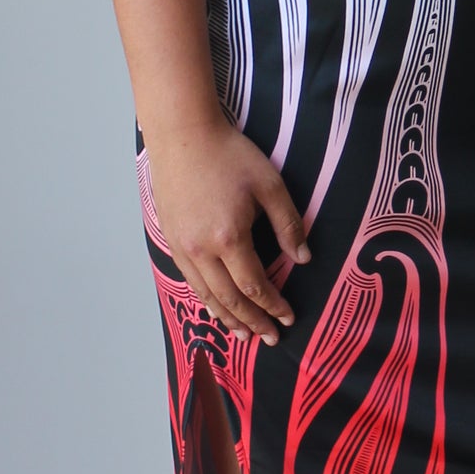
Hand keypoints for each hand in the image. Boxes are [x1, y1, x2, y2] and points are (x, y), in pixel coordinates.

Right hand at [144, 118, 309, 345]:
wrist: (183, 135)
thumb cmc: (229, 155)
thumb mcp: (269, 185)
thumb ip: (288, 225)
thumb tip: (302, 259)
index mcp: (228, 238)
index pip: (254, 285)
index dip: (273, 305)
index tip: (288, 317)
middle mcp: (200, 250)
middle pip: (228, 299)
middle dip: (252, 321)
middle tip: (269, 338)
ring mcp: (182, 247)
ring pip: (205, 295)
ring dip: (226, 318)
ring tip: (244, 335)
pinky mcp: (171, 239)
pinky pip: (190, 281)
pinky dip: (206, 299)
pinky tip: (217, 306)